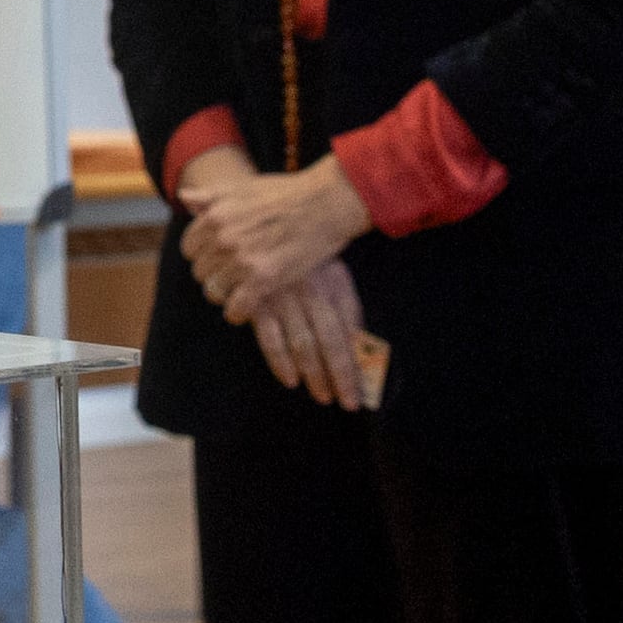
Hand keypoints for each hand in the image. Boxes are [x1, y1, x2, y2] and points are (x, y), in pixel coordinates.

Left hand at [179, 159, 369, 315]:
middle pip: (200, 271)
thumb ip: (210, 196)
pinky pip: (236, 308)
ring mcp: (243, 260)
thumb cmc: (286, 193)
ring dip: (225, 293)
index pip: (190, 248)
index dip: (203, 254)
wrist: (326, 202)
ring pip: (214, 291)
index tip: (218, 258)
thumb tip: (184, 197)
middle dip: (214, 273)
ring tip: (239, 289)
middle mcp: (224, 238)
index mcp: (215, 216)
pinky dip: (238, 312)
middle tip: (232, 274)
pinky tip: (246, 308)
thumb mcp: (243, 187)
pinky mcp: (264, 279)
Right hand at [237, 256, 377, 410]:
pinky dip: (280, 361)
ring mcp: (285, 296)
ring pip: (303, 344)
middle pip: (330, 341)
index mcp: (335, 282)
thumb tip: (362, 344)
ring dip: (314, 374)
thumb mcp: (333, 269)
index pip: (351, 327)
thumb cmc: (304, 251)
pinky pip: (270, 337)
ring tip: (323, 396)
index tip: (364, 384)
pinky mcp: (258, 300)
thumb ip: (346, 305)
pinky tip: (291, 380)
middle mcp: (313, 290)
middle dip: (340, 374)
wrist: (265, 221)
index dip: (358, 358)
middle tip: (346, 401)